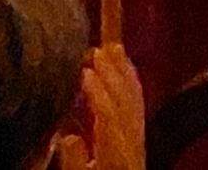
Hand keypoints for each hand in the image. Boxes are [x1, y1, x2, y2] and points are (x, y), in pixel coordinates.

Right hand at [63, 37, 147, 169]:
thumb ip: (75, 163)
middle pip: (124, 103)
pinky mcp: (138, 137)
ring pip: (134, 100)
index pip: (108, 118)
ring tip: (112, 49)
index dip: (98, 94)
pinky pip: (138, 103)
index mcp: (116, 156)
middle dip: (111, 76)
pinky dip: (132, 82)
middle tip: (96, 52)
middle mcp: (131, 144)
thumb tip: (68, 136)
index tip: (84, 72)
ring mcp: (138, 139)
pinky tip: (126, 66)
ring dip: (123, 73)